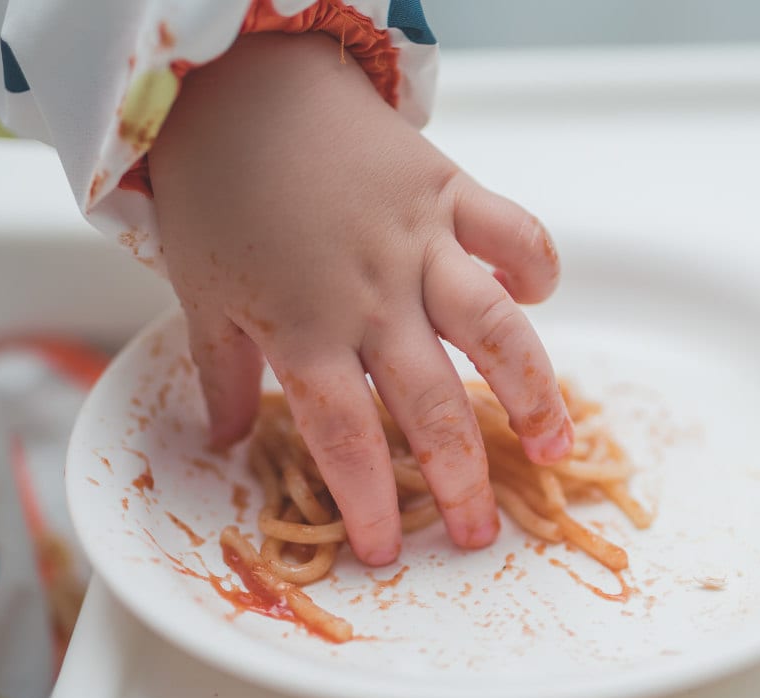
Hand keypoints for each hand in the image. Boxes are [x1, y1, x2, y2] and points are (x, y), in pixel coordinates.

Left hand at [150, 32, 570, 565]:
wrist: (239, 85)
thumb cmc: (216, 193)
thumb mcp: (202, 293)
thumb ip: (223, 372)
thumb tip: (227, 438)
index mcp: (305, 326)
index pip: (345, 434)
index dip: (369, 499)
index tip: (385, 549)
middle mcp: (372, 294)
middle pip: (430, 402)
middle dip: (459, 477)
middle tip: (479, 533)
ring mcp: (419, 241)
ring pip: (494, 327)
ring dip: (533, 391)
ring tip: (556, 446)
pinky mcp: (448, 190)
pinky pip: (511, 229)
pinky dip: (536, 262)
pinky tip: (542, 297)